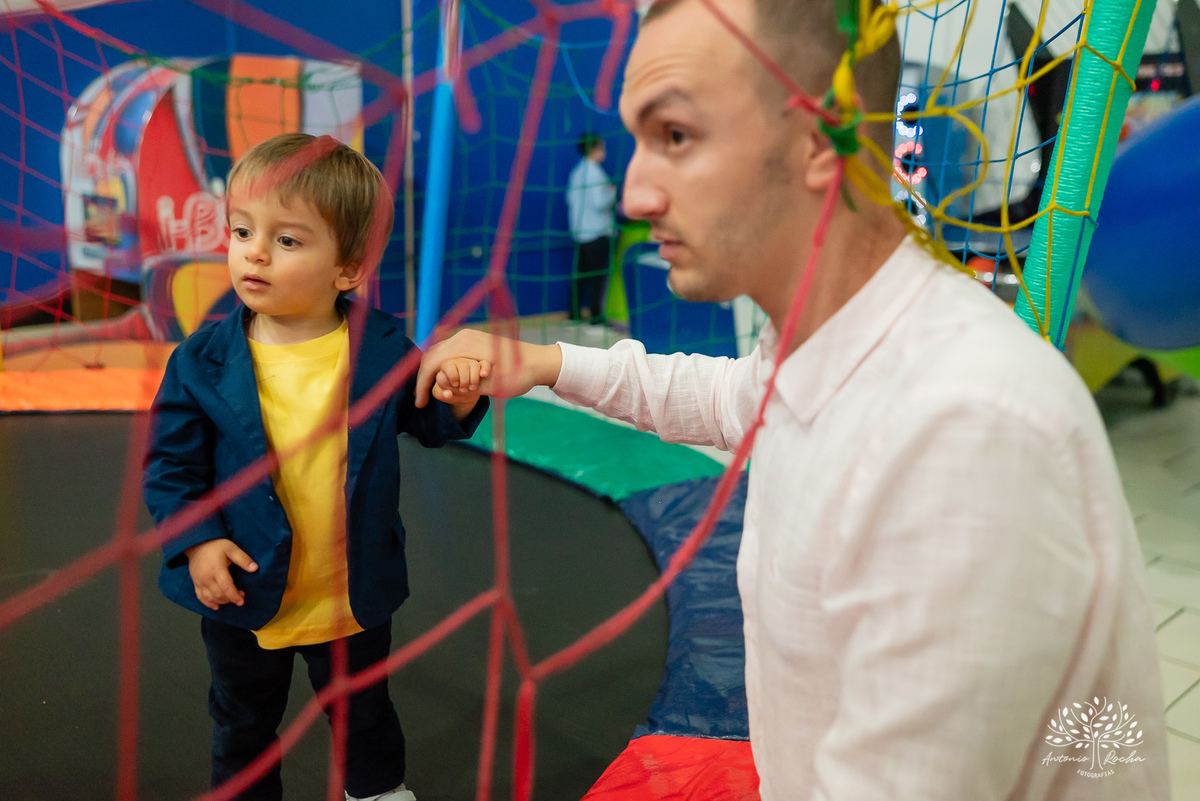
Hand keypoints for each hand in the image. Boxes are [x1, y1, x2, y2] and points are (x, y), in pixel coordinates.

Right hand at [184, 539, 257, 610]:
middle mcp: (206, 577)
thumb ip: (243, 559)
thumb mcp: (232, 548)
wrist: (197, 543)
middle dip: (230, 599)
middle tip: (240, 596)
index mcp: (216, 569)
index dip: (234, 596)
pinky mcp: (195, 582)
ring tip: (230, 599)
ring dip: (221, 601)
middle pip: (218, 594)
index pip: (226, 588)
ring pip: (210, 597)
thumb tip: (255, 568)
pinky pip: (200, 596)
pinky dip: (208, 603)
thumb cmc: (215, 545)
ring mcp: (199, 581)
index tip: (242, 601)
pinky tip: (216, 606)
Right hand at [415, 329, 562, 408]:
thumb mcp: (491, 385)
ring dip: (431, 373)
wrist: (539, 361)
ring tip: (428, 394)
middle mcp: (463, 337)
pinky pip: (448, 353)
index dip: (421, 384)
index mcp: (465, 345)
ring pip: (438, 354)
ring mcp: (467, 337)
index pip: (431, 362)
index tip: (420, 404)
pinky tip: (442, 383)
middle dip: (422, 379)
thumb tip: (441, 388)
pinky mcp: (473, 341)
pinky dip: (441, 367)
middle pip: (430, 355)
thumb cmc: (518, 375)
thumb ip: (464, 386)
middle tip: (421, 401)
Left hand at [432, 357, 491, 404]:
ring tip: (472, 388)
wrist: (463, 393)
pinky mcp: (481, 366)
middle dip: (464, 380)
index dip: (453, 376)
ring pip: (474, 365)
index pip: (449, 365)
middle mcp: (459, 362)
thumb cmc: (450, 391)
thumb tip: (449, 394)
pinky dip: (485, 369)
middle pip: (463, 365)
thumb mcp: (442, 394)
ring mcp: (471, 363)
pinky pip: (485, 363)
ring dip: (474, 379)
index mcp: (447, 366)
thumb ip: (442, 394)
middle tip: (463, 390)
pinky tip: (483, 375)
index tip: (455, 385)